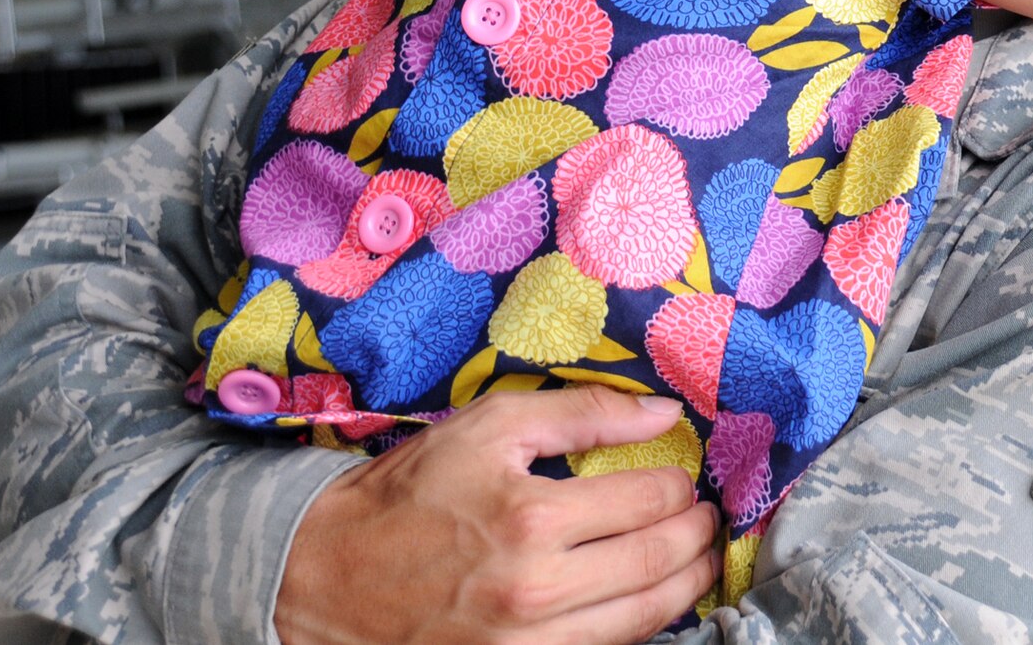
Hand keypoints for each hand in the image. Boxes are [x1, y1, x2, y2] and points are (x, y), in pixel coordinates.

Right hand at [274, 389, 720, 644]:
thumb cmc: (406, 495)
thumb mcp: (486, 427)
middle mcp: (537, 590)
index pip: (648, 502)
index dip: (681, 487)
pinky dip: (638, 629)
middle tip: (707, 520)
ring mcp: (528, 644)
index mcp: (532, 519)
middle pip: (657, 564)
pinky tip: (648, 603)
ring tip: (696, 561)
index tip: (687, 478)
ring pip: (642, 621)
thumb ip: (581, 412)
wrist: (325, 579)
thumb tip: (663, 412)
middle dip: (698, 539)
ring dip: (685, 588)